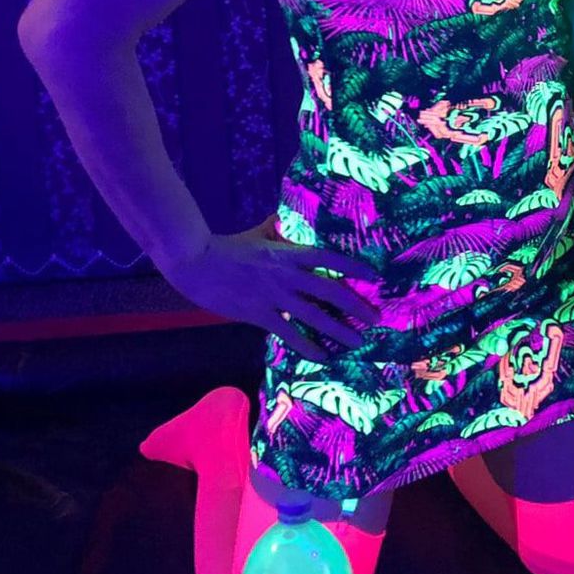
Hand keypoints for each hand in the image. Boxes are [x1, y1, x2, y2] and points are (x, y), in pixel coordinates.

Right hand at [158, 224, 379, 364]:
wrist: (196, 261)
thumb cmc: (227, 246)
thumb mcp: (258, 232)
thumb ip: (276, 227)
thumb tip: (285, 217)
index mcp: (288, 253)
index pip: (330, 259)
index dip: (354, 267)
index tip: (375, 276)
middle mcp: (287, 275)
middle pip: (330, 291)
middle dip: (356, 305)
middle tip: (377, 317)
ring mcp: (274, 296)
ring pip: (315, 316)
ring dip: (339, 330)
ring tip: (358, 341)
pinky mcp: (259, 314)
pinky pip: (290, 333)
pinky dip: (309, 346)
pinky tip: (324, 356)